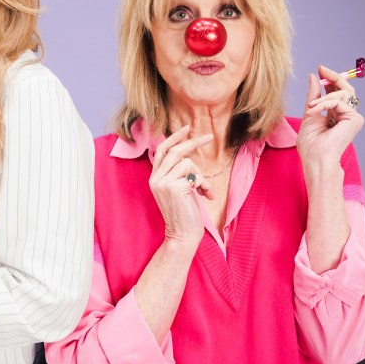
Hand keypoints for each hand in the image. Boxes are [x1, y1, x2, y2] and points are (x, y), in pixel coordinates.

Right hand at [149, 125, 213, 251]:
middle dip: (194, 142)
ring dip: (201, 176)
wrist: (182, 235)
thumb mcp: (179, 190)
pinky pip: (194, 175)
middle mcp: (156, 178)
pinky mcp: (174, 187)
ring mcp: (163, 182)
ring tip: (204, 191)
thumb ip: (179, 174)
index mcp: (154, 178)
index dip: (174, 138)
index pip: (162, 151)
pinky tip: (205, 196)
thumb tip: (189, 156)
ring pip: (188, 163)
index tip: (187, 128)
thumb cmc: (184, 214)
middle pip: (175, 151)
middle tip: (209, 137)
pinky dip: (204, 184)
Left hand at [297, 65, 364, 171]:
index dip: (330, 79)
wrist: (316, 159)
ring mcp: (353, 117)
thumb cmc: (311, 145)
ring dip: (321, 99)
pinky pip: (338, 102)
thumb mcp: (310, 114)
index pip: (338, 93)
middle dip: (333, 77)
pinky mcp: (355, 119)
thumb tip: (314, 76)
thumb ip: (314, 96)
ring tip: (310, 109)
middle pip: (346, 90)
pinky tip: (313, 111)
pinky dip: (324, 104)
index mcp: (337, 116)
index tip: (320, 69)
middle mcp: (348, 116)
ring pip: (341, 94)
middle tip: (321, 69)